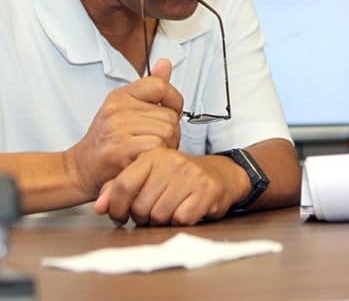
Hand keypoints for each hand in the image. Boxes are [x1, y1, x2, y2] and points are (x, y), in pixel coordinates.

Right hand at [65, 58, 183, 198]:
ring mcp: (117, 128)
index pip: (160, 85)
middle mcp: (117, 109)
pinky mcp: (119, 149)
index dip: (174, 100)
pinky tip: (145, 158)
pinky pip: (156, 146)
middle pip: (169, 115)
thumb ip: (150, 88)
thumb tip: (165, 63)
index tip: (171, 112)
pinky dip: (157, 156)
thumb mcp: (125, 108)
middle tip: (155, 141)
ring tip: (149, 151)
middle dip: (171, 132)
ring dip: (166, 146)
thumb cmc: (106, 141)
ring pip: (167, 132)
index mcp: (120, 96)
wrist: (80, 168)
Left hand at [94, 148, 231, 225]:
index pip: (123, 185)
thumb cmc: (178, 179)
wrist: (221, 175)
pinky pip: (180, 219)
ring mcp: (191, 175)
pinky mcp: (206, 191)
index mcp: (153, 155)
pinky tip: (185, 211)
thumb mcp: (148, 176)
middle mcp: (172, 161)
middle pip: (140, 206)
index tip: (120, 216)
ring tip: (169, 210)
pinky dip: (180, 221)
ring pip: (159, 216)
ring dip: (161, 221)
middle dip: (142, 217)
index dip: (116, 207)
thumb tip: (99, 206)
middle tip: (152, 212)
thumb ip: (119, 188)